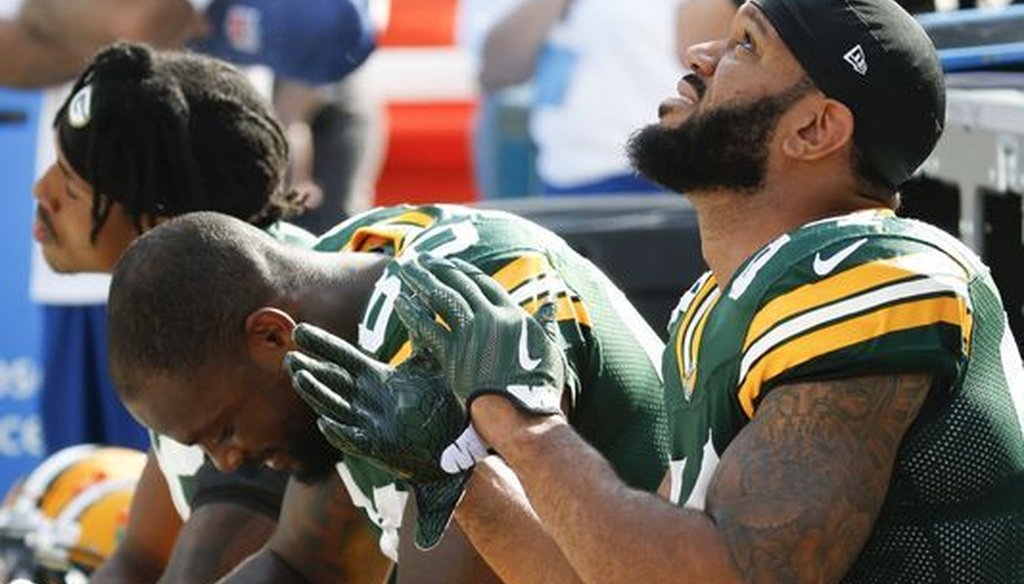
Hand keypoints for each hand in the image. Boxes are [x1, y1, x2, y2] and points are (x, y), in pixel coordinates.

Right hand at [284, 324, 468, 548]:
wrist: (459, 439)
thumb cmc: (441, 401)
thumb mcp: (430, 362)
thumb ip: (420, 332)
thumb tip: (415, 297)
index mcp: (375, 378)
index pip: (343, 357)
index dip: (322, 345)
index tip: (299, 331)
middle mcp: (367, 399)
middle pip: (332, 382)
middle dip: (310, 371)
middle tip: (289, 358)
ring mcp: (370, 424)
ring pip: (336, 408)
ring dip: (318, 395)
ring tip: (299, 379)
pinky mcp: (380, 447)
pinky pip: (354, 440)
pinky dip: (339, 432)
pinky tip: (324, 423)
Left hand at [394, 255, 573, 415]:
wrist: (522, 416)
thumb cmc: (539, 389)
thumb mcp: (548, 350)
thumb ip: (545, 324)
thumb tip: (551, 302)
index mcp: (513, 315)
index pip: (484, 284)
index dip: (464, 271)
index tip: (450, 264)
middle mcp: (491, 318)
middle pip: (459, 284)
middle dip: (438, 268)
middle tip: (420, 259)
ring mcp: (471, 334)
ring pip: (441, 298)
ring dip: (421, 280)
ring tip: (405, 268)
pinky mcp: (453, 354)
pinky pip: (427, 326)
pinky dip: (413, 312)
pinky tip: (400, 300)